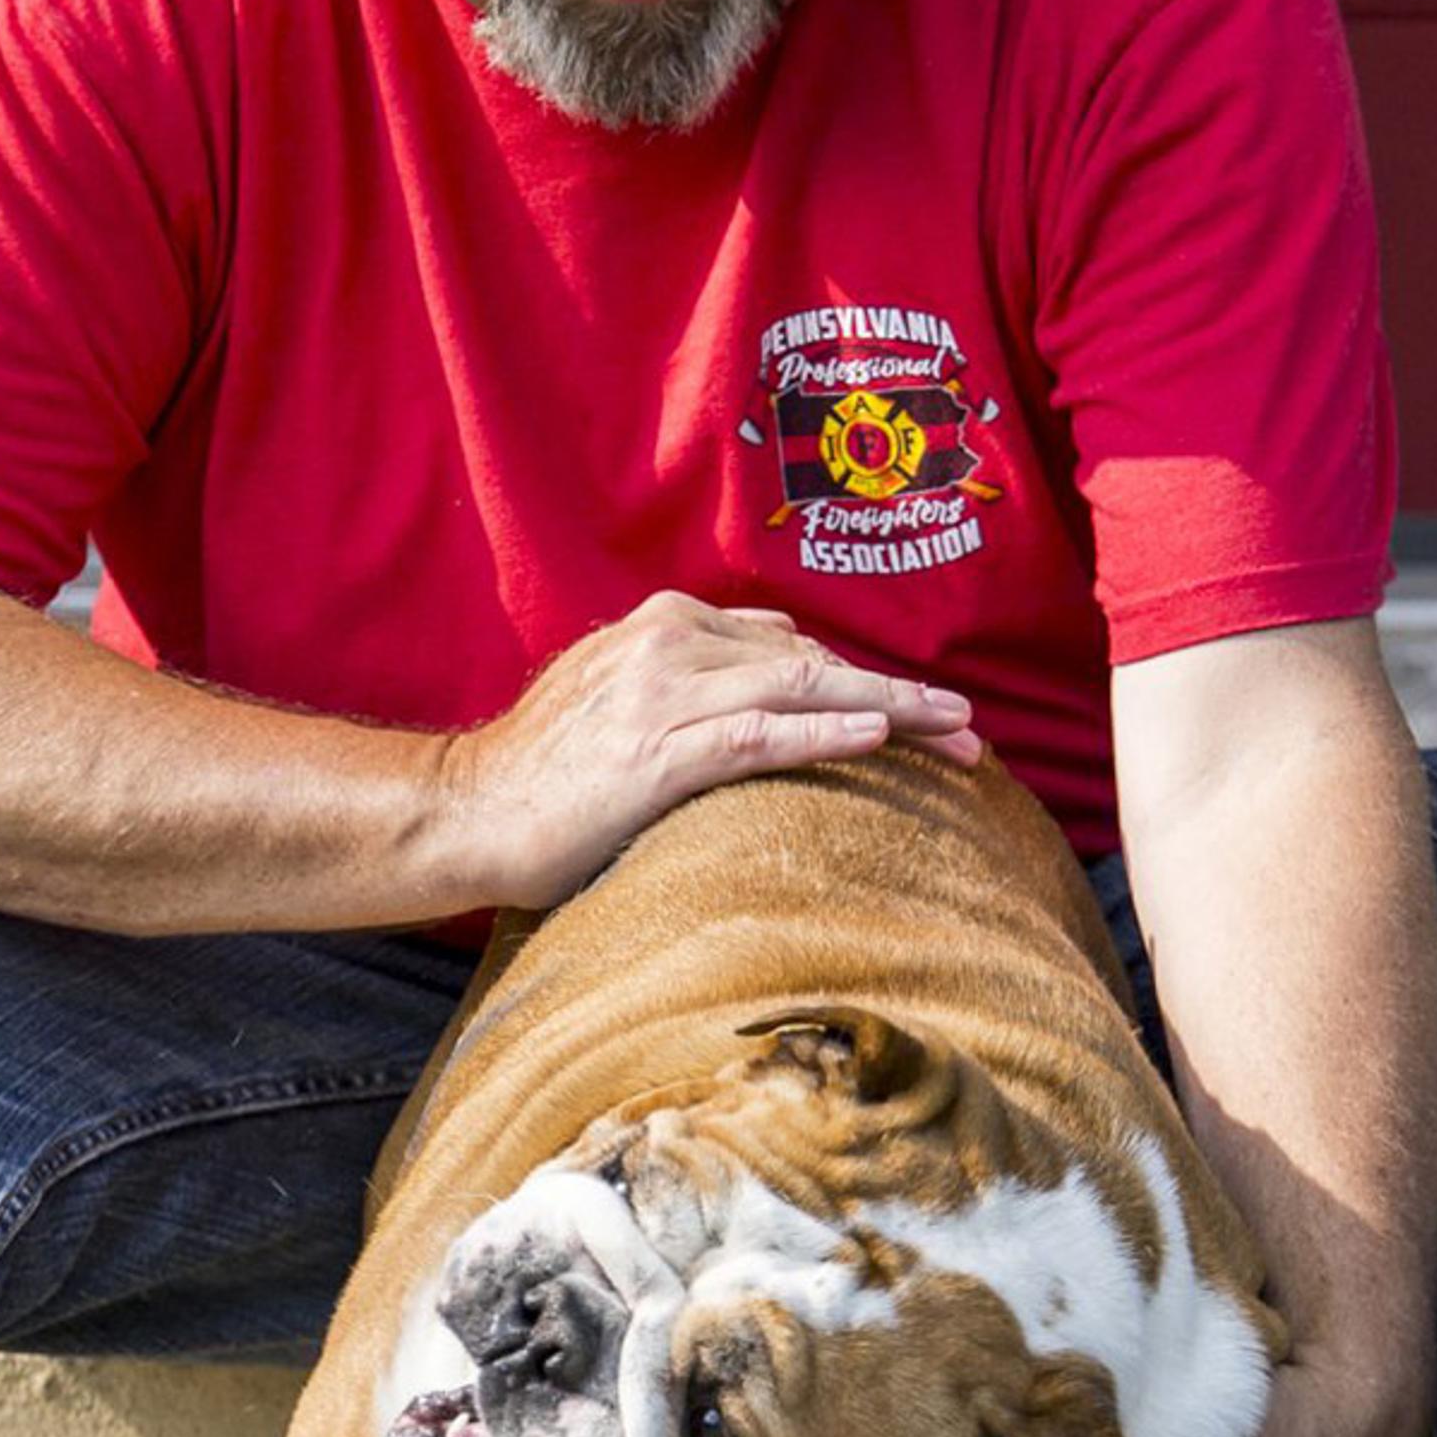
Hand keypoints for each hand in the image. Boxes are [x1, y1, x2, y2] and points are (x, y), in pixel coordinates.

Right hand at [433, 592, 980, 908]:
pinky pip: (762, 736)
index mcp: (666, 626)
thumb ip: (691, 679)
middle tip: (968, 732)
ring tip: (957, 736)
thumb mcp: (619, 698)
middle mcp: (670, 644)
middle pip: (812, 662)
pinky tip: (880, 743)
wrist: (467, 809)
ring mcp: (664, 695)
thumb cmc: (545, 771)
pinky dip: (827, 735)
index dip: (862, 679)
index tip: (922, 713)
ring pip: (804, 690)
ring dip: (891, 712)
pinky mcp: (658, 753)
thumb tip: (775, 666)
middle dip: (898, 696)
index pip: (789, 645)